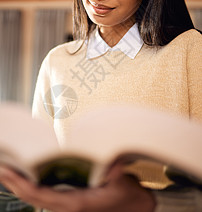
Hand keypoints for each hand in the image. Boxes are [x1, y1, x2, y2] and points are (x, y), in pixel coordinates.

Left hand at [0, 164, 155, 211]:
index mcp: (77, 203)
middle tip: (1, 167)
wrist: (138, 208)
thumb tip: (111, 163)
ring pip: (37, 197)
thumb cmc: (129, 197)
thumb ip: (114, 172)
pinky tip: (29, 175)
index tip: (6, 171)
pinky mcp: (72, 200)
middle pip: (32, 197)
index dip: (21, 184)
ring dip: (21, 184)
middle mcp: (68, 206)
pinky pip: (46, 194)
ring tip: (9, 169)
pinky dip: (33, 184)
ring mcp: (69, 204)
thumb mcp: (122, 183)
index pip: (40, 196)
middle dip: (14, 183)